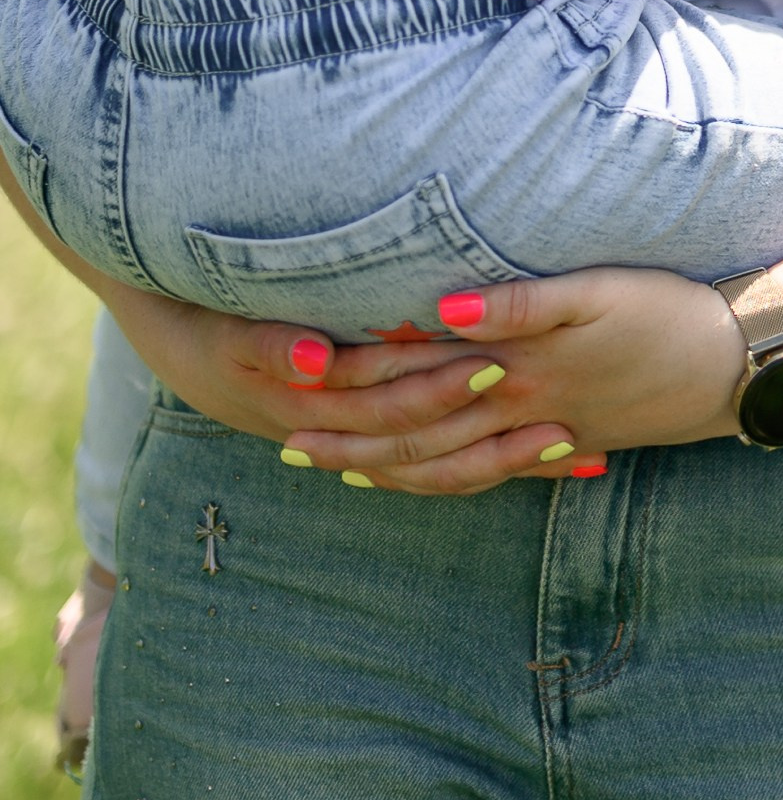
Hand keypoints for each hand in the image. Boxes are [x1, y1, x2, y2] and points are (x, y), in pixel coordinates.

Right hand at [104, 293, 589, 470]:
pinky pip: (441, 468)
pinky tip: (547, 461)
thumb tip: (320, 361)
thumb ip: (276, 343)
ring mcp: (366, 441)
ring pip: (441, 467)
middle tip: (555, 419)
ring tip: (570, 450)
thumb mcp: (236, 336)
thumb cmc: (219, 331)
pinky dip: (491, 466)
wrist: (196, 352)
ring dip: (504, 462)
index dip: (441, 385)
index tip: (495, 358)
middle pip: (428, 444)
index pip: (391, 400)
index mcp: (317, 405)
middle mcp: (351, 433)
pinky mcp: (382, 440)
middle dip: (491, 432)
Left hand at [292, 269, 748, 489]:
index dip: (352, 378)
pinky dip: (447, 478)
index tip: (295, 377)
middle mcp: (515, 408)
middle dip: (349, 437)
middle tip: (288, 444)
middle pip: (414, 430)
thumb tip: (441, 305)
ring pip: (446, 462)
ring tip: (339, 469)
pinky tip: (431, 475)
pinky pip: (488, 470)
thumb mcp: (598, 292)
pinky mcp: (565, 440)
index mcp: (513, 366)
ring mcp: (539, 432)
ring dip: (388, 467)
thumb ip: (516, 302)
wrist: (734, 365)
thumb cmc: (668, 312)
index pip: (412, 376)